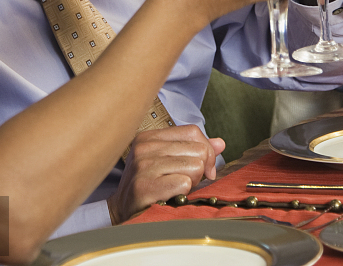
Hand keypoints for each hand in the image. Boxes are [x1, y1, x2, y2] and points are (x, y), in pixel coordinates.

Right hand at [106, 126, 224, 223]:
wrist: (122, 210)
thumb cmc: (148, 185)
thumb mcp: (167, 161)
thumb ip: (193, 149)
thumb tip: (220, 143)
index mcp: (149, 137)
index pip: (193, 131)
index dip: (206, 150)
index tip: (204, 168)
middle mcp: (144, 147)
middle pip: (198, 150)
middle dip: (199, 170)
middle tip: (183, 181)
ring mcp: (143, 166)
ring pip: (195, 167)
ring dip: (191, 183)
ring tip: (174, 188)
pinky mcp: (144, 187)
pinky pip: (184, 183)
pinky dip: (182, 193)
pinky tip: (170, 196)